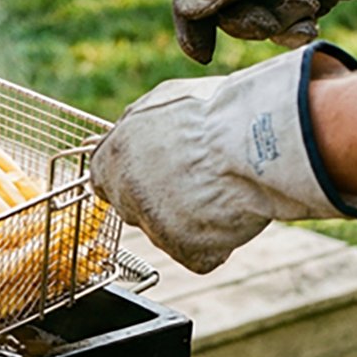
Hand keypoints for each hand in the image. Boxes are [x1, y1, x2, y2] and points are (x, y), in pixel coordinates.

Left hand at [90, 44, 356, 274]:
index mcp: (113, 158)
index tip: (153, 174)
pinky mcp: (185, 251)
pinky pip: (198, 253)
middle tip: (196, 181)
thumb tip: (117, 134)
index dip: (130, 177)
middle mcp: (126, 195)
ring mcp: (154, 227)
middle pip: (133, 209)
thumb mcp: (159, 103)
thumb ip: (132, 128)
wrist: (254, 143)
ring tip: (222, 190)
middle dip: (159, 199)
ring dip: (190, 220)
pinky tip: (231, 213)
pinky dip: (214, 242)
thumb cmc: (213, 114)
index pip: (103, 179)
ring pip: (166, 232)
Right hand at [172, 0, 356, 63]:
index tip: (202, 54)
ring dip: (279, 22)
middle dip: (250, 22)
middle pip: (222, 14)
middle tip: (272, 22)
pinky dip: (296, 29)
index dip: (191, 23)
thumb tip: (187, 10)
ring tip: (309, 5)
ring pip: (254, 24)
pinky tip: (315, 21)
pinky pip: (282, 28)